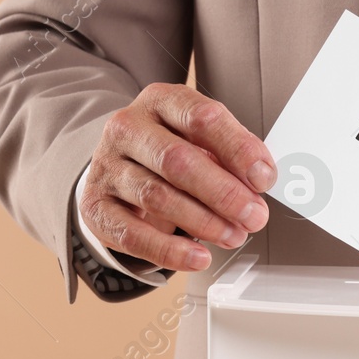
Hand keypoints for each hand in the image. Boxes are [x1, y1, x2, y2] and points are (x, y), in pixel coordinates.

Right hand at [78, 83, 275, 271]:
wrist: (119, 169)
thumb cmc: (169, 153)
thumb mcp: (201, 141)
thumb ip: (231, 155)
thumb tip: (261, 178)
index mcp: (160, 102)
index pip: (202, 118)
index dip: (238, 150)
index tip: (263, 178)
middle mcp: (128, 128)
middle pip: (178, 160)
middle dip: (224, 193)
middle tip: (254, 216)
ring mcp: (107, 166)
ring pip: (157, 196)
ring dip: (204, 222)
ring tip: (233, 235)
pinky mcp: (95, 206)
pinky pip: (132, 234)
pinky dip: (169, 251)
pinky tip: (198, 257)